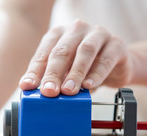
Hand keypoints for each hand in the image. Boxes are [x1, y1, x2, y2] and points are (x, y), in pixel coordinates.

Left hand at [19, 19, 134, 96]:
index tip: (28, 86)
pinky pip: (106, 60)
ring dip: (75, 73)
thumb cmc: (88, 68)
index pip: (44, 52)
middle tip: (49, 91)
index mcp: (60, 34)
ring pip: (85, 52)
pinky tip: (90, 86)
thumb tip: (37, 95)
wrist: (118, 66)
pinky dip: (97, 74)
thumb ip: (54, 80)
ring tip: (69, 91)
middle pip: (63, 51)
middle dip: (54, 73)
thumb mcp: (67, 73)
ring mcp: (98, 34)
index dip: (35, 71)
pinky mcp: (116, 45)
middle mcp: (77, 30)